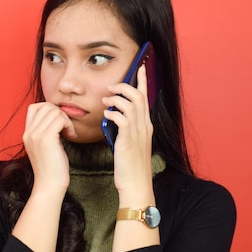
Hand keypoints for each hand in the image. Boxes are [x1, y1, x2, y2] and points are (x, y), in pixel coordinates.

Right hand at [23, 102, 75, 194]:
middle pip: (46, 106)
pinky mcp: (46, 139)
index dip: (50, 110)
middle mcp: (29, 132)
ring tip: (69, 132)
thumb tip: (58, 116)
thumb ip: (46, 131)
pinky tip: (71, 136)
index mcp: (26, 133)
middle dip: (60, 113)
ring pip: (54, 111)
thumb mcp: (45, 146)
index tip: (58, 123)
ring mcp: (36, 135)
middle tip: (66, 128)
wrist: (49, 185)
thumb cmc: (51, 168)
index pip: (34, 107)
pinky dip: (69, 125)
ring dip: (66, 119)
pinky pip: (60, 119)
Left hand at [101, 65, 153, 203]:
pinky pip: (122, 118)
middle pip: (139, 96)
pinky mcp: (128, 139)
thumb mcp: (130, 143)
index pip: (146, 98)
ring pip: (131, 103)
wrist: (135, 184)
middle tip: (111, 86)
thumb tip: (114, 117)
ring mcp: (138, 132)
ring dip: (116, 98)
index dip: (142, 81)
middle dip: (125, 86)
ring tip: (105, 101)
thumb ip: (125, 128)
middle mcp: (145, 126)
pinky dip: (113, 113)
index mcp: (146, 126)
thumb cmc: (130, 166)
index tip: (140, 67)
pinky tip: (105, 115)